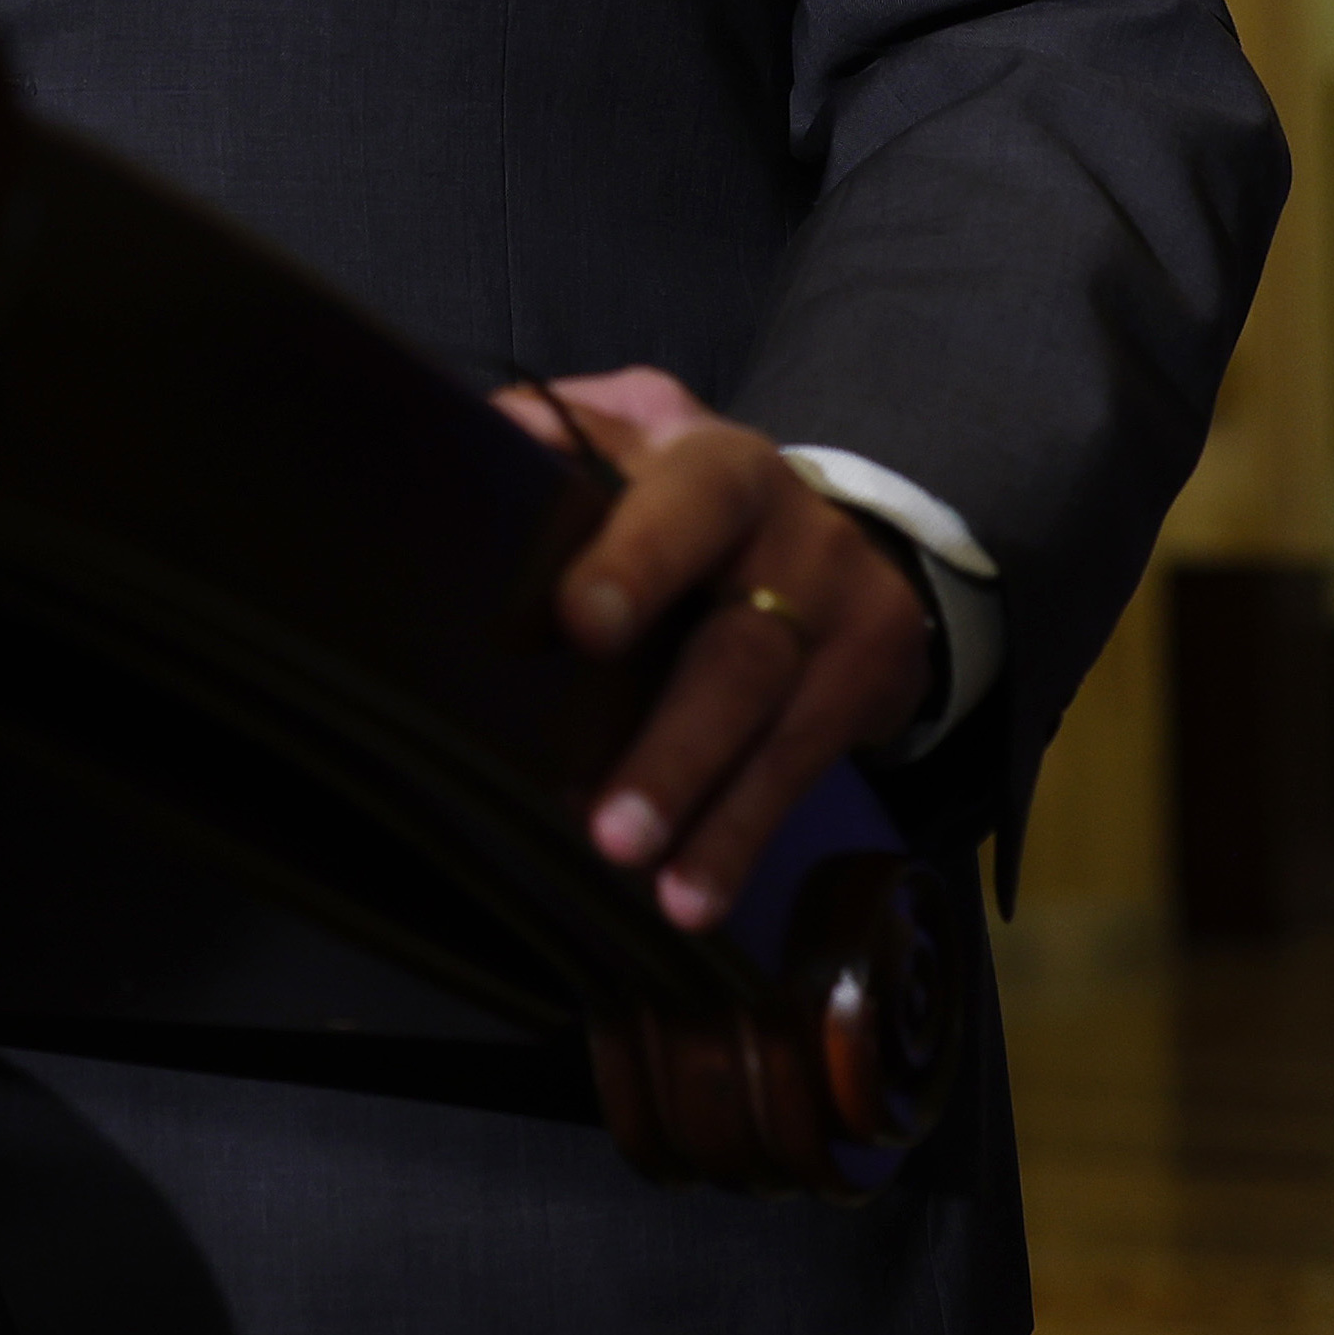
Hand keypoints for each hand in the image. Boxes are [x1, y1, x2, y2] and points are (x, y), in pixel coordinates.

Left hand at [510, 367, 931, 932]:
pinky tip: (690, 898)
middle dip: (674, 742)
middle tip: (607, 820)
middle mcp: (794, 538)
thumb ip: (557, 436)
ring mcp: (842, 615)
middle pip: (741, 647)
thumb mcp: (636, 438)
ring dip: (708, 813)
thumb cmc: (685, 498)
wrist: (846, 535)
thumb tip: (466, 442)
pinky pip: (800, 770)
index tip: (580, 623)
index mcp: (718, 466)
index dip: (640, 561)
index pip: (688, 504)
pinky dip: (739, 838)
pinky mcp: (867, 685)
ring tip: (641, 875)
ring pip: (776, 723)